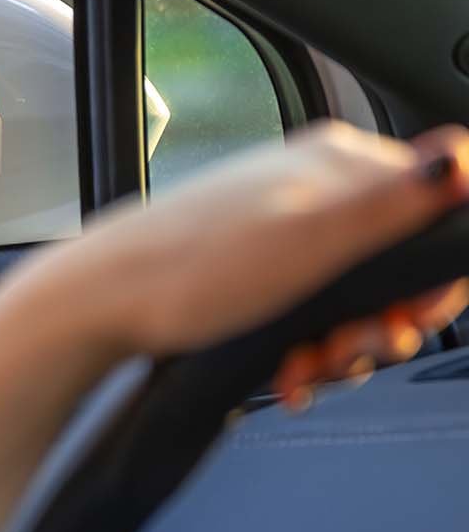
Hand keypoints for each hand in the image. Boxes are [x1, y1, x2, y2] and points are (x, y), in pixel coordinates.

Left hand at [87, 121, 468, 394]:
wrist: (99, 307)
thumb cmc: (194, 272)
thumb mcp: (313, 241)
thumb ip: (396, 203)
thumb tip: (466, 159)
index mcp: (341, 163)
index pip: (439, 212)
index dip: (432, 281)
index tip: (404, 319)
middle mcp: (317, 186)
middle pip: (400, 264)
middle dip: (382, 324)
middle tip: (345, 351)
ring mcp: (285, 226)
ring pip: (357, 297)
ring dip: (343, 347)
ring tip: (305, 368)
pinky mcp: (257, 268)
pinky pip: (313, 312)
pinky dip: (308, 349)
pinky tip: (286, 371)